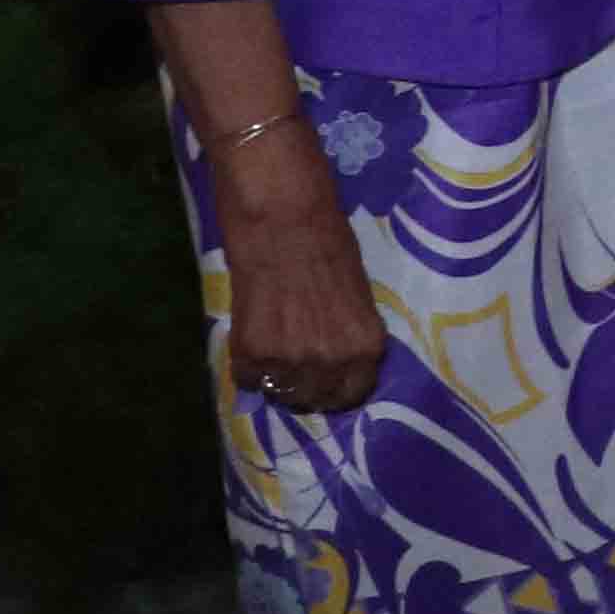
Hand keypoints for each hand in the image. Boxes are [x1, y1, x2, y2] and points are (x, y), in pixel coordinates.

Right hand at [214, 147, 390, 418]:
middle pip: (315, 399)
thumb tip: (335, 358)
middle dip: (306, 385)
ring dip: (276, 377)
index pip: (354, 393)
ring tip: (272, 347)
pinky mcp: (251, 352)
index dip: (338, 387)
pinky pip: (247, 379)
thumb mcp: (356, 293)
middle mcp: (332, 361)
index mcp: (366, 346)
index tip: (327, 378)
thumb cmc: (327, 240)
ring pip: (280, 392)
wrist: (282, 214)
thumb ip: (347, 331)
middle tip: (294, 361)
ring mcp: (290, 361)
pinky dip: (248, 365)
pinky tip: (252, 336)